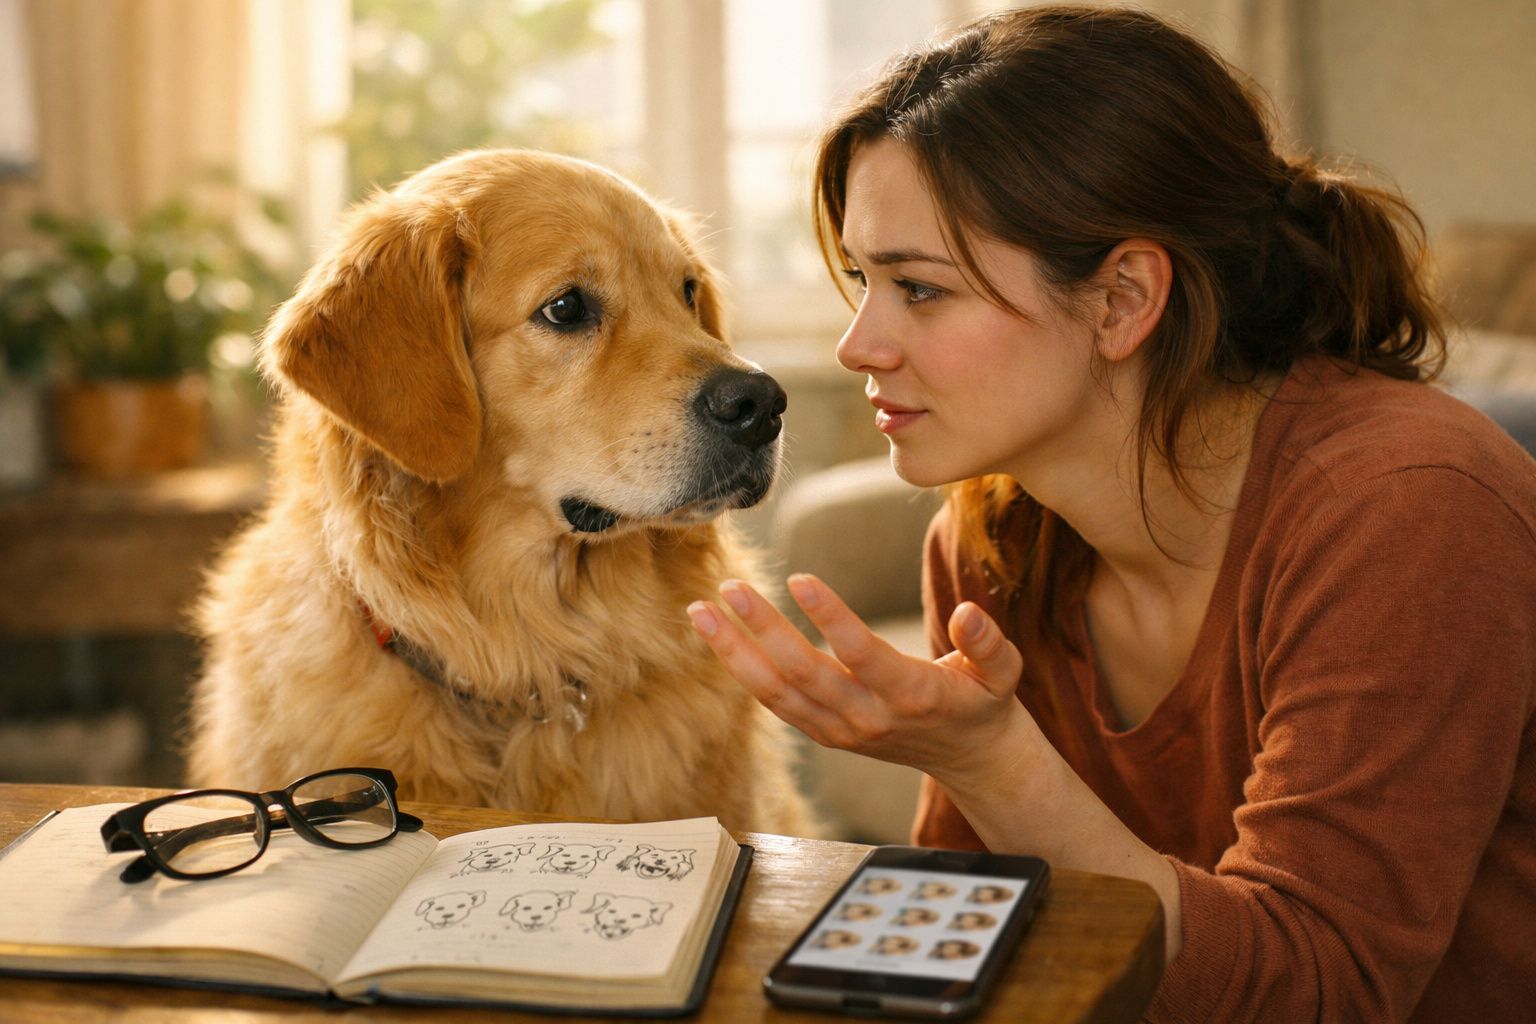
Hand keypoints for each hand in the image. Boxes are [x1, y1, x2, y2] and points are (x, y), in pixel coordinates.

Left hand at [686, 573, 1031, 783]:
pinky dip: (743, 671)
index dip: (830, 618)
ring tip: (700, 611)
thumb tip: (968, 612)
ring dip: (735, 652)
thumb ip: (989, 643)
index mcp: (914, 696)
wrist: (970, 758)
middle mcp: (869, 718)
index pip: (863, 655)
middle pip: (805, 673)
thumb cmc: (984, 701)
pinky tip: (717, 637)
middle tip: (731, 587)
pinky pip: (776, 704)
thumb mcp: (1003, 672)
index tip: (799, 578)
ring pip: (778, 693)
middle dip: (762, 630)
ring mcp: (842, 731)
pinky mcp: (826, 734)